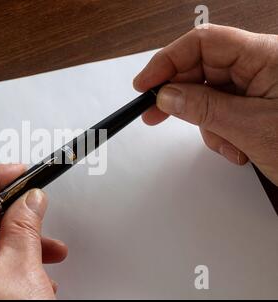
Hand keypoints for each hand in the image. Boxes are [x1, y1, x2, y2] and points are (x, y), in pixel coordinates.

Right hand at [134, 24, 277, 184]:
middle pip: (202, 68)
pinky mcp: (256, 103)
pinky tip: (236, 147)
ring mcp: (259, 85)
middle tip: (154, 113)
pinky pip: (222, 110)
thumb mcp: (252, 129)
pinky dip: (220, 132)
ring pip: (209, 94)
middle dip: (180, 96)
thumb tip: (168, 95)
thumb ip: (204, 108)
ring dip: (207, 124)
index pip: (204, 43)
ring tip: (227, 145)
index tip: (145, 84)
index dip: (168, 60)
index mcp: (267, 57)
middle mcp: (262, 66)